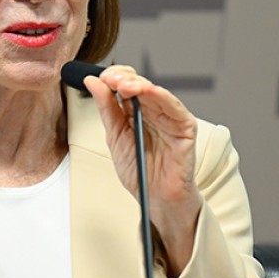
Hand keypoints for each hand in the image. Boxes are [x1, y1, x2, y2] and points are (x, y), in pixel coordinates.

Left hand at [83, 65, 201, 277]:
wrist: (155, 199)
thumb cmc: (140, 172)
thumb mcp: (115, 137)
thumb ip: (106, 109)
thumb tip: (92, 82)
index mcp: (136, 112)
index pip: (126, 85)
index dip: (114, 78)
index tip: (99, 78)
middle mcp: (154, 111)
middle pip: (140, 85)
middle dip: (124, 79)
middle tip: (110, 79)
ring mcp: (171, 118)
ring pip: (156, 92)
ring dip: (140, 85)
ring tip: (123, 85)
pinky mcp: (185, 128)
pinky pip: (175, 108)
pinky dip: (161, 97)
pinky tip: (147, 92)